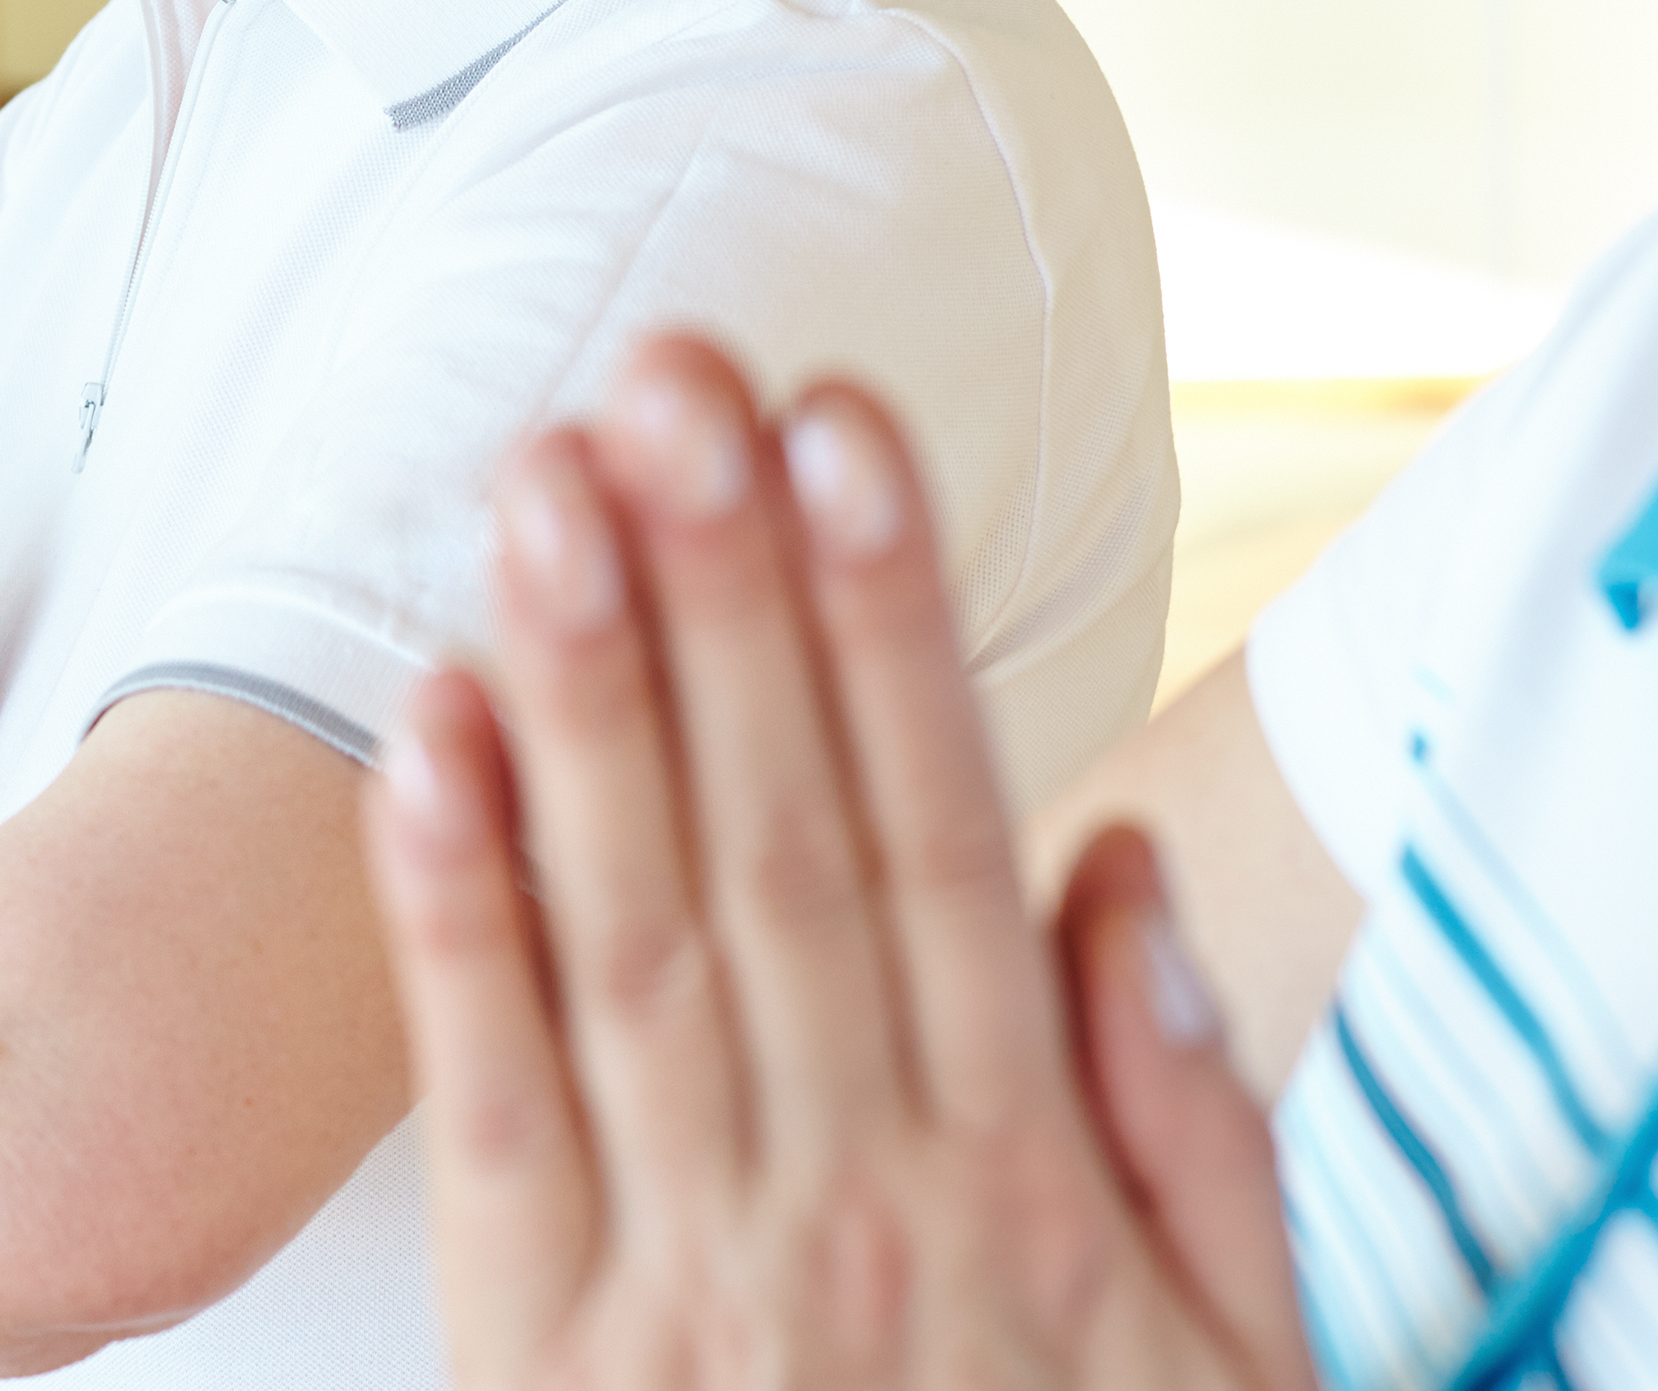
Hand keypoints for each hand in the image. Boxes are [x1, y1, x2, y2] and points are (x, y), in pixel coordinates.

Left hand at [363, 339, 1309, 1390]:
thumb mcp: (1228, 1383)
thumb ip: (1185, 1134)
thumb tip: (1112, 869)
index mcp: (1018, 1187)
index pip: (945, 840)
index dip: (888, 624)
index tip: (845, 430)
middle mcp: (857, 1199)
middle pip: (781, 845)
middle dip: (726, 592)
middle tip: (669, 369)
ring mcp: (693, 1278)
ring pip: (637, 935)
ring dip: (591, 694)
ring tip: (545, 482)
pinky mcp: (542, 1355)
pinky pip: (494, 1111)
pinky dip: (456, 917)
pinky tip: (429, 740)